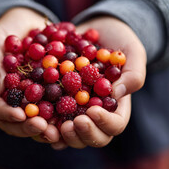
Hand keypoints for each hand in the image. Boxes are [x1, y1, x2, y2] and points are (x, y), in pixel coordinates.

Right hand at [0, 7, 58, 141]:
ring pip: (36, 119)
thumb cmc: (8, 31)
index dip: (5, 113)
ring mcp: (32, 98)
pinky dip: (62, 116)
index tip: (20, 115)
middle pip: (16, 121)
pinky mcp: (50, 94)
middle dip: (28, 127)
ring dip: (47, 129)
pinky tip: (73, 119)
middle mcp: (14, 98)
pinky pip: (55, 108)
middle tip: (44, 128)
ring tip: (59, 132)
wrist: (30, 24)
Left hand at [52, 16, 145, 149]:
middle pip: (92, 136)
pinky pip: (51, 117)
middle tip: (73, 123)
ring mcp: (75, 108)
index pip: (114, 124)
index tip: (92, 111)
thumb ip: (133, 73)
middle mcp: (95, 111)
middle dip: (82, 134)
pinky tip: (35, 118)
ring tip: (50, 127)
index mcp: (115, 105)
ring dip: (60, 135)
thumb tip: (118, 93)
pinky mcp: (58, 99)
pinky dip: (43, 122)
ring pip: (70, 133)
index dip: (104, 123)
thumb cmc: (118, 41)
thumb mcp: (132, 52)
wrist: (96, 31)